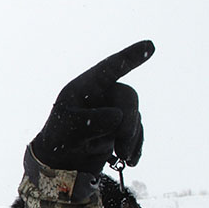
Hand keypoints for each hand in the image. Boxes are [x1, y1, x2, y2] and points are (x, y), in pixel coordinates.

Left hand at [30, 40, 154, 173]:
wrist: (61, 162)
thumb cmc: (59, 139)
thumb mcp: (67, 130)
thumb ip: (90, 122)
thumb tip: (117, 117)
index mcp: (85, 87)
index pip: (110, 68)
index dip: (130, 57)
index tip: (150, 46)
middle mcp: (102, 95)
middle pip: (127, 97)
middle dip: (128, 120)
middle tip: (122, 142)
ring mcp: (114, 111)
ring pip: (134, 117)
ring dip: (131, 138)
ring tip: (121, 157)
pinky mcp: (121, 129)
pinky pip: (137, 133)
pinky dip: (136, 146)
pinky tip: (131, 161)